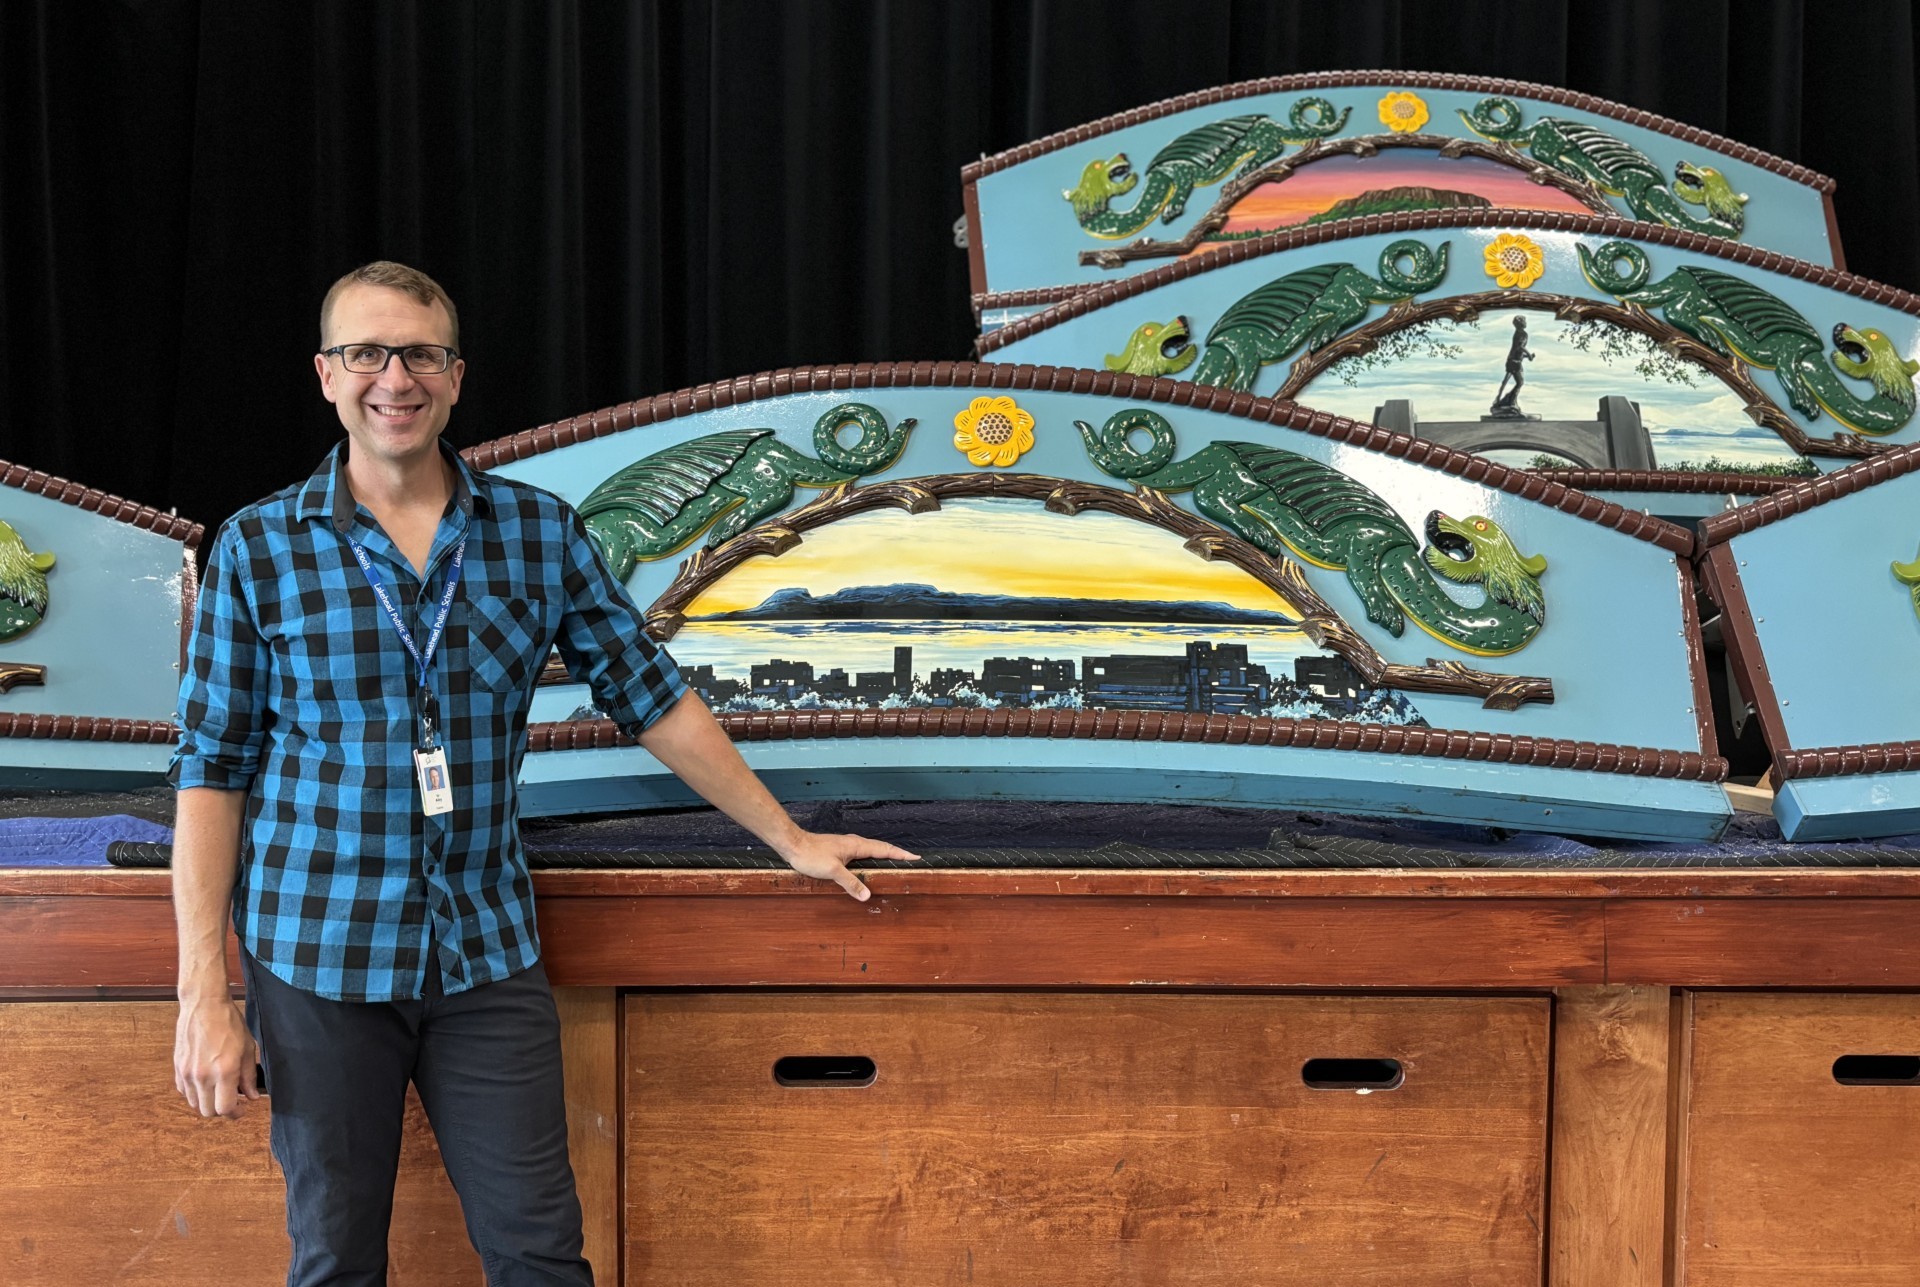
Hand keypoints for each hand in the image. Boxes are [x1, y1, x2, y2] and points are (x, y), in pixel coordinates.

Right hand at [174, 997, 260, 1119]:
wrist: (203, 1006)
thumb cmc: (229, 1024)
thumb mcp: (247, 1048)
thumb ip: (248, 1076)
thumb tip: (252, 1096)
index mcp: (224, 1072)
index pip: (225, 1109)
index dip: (235, 1113)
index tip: (242, 1109)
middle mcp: (202, 1077)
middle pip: (208, 1112)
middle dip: (222, 1110)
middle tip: (231, 1100)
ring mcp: (187, 1073)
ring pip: (194, 1104)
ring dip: (207, 1102)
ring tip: (218, 1089)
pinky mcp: (177, 1068)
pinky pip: (184, 1091)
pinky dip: (195, 1092)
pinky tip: (205, 1081)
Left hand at [775, 830, 919, 899]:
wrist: (792, 844)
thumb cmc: (811, 855)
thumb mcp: (833, 871)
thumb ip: (850, 883)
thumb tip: (867, 896)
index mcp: (856, 846)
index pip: (884, 849)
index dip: (900, 853)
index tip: (916, 857)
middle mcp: (853, 843)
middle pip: (880, 847)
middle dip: (895, 853)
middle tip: (909, 859)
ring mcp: (845, 845)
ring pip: (870, 849)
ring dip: (883, 854)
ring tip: (892, 861)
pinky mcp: (838, 850)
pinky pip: (860, 853)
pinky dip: (870, 857)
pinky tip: (865, 864)